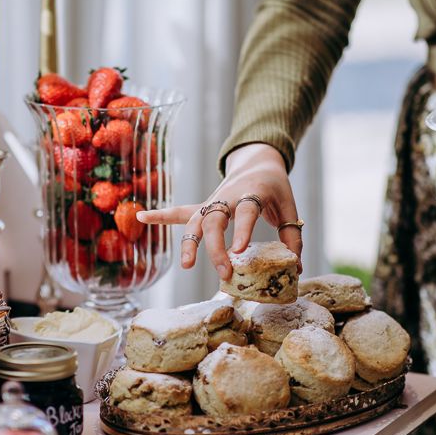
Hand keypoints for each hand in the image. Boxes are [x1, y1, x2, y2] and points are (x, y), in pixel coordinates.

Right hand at [136, 143, 302, 279]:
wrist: (258, 162)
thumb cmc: (275, 188)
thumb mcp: (289, 208)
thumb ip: (292, 237)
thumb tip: (294, 268)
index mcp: (253, 193)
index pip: (246, 211)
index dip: (242, 230)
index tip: (239, 251)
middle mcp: (228, 196)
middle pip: (215, 220)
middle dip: (215, 248)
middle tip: (224, 273)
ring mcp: (213, 202)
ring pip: (195, 220)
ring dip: (189, 243)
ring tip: (186, 265)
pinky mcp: (204, 207)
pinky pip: (180, 211)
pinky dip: (161, 215)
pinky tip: (141, 217)